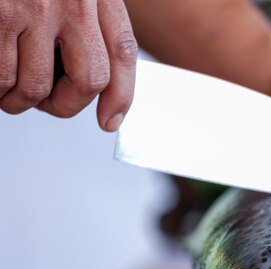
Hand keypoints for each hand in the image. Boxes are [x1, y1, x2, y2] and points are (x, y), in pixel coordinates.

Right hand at [0, 0, 137, 130]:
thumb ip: (86, 16)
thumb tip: (93, 76)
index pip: (123, 52)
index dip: (121, 95)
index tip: (109, 119)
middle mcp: (72, 0)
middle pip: (89, 80)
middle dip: (66, 105)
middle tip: (47, 104)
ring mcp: (33, 8)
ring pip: (37, 85)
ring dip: (20, 101)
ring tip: (9, 91)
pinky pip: (0, 75)